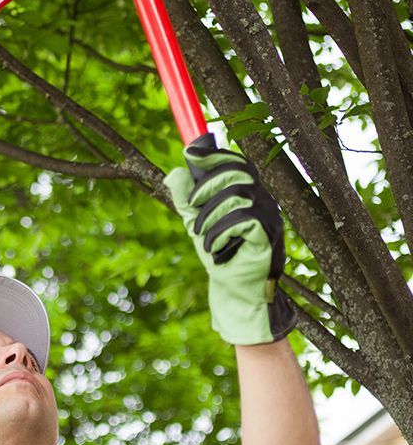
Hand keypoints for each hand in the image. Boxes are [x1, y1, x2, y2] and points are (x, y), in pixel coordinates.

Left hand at [163, 141, 294, 344]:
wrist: (233, 290)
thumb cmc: (219, 254)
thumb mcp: (195, 223)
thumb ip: (186, 199)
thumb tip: (174, 172)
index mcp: (247, 194)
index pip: (236, 163)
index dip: (214, 155)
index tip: (190, 154)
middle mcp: (262, 201)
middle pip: (236, 173)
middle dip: (207, 186)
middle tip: (191, 206)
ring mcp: (270, 217)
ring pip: (237, 195)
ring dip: (210, 215)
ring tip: (201, 236)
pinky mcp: (269, 235)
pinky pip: (243, 219)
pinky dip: (221, 231)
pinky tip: (214, 247)